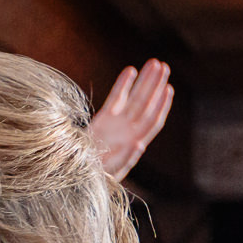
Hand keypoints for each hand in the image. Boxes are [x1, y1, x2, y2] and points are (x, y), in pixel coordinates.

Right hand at [90, 61, 174, 182]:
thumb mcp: (110, 174)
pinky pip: (115, 99)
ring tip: (154, 63)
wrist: (74, 176)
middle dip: (155, 86)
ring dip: (145, 81)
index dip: (161, 106)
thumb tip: (140, 144)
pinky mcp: (103, 120)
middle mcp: (128, 132)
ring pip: (134, 99)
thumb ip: (125, 159)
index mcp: (134, 145)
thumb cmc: (93, 180)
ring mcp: (116, 124)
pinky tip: (130, 70)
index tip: (168, 89)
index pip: (152, 122)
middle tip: (164, 66)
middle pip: (146, 106)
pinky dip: (123, 85)